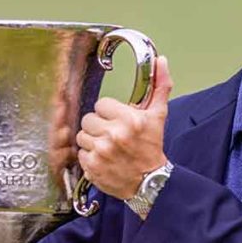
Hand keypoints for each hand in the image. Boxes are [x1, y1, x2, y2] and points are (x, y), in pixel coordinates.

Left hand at [76, 56, 172, 199]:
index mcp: (129, 119)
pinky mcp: (93, 167)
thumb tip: (161, 61)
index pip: (101, 104)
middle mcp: (114, 135)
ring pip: (82, 136)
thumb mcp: (158, 116)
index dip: (108, 112)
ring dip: (92, 141)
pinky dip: (90, 157)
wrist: (151, 182)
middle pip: (88, 119)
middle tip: (111, 134)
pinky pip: (80, 154)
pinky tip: (103, 159)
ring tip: (106, 147)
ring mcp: (102, 152)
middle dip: (98, 126)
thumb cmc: (152, 147)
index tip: (117, 120)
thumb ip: (159, 86)